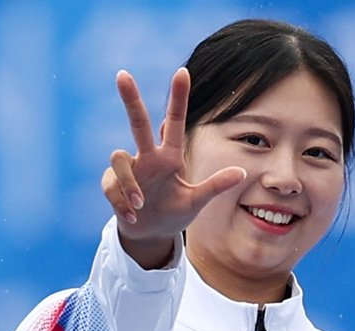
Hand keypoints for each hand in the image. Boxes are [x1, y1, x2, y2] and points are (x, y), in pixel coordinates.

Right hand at [101, 68, 245, 265]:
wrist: (151, 234)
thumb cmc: (174, 213)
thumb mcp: (196, 200)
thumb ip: (215, 186)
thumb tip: (242, 172)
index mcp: (169, 157)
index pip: (174, 123)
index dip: (178, 99)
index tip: (183, 72)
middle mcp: (148, 158)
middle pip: (138, 123)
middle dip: (130, 100)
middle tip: (123, 74)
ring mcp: (129, 170)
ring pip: (119, 159)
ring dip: (129, 183)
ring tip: (141, 205)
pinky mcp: (113, 186)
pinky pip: (111, 186)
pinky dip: (122, 202)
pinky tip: (133, 217)